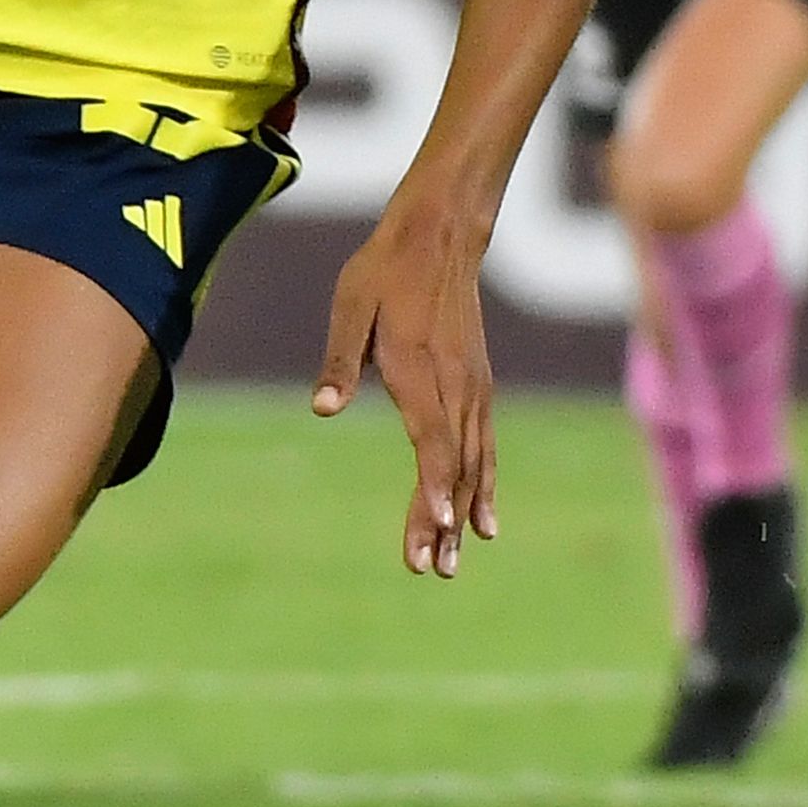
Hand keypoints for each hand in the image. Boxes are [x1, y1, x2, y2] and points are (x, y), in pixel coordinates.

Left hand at [315, 203, 499, 577]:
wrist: (440, 236)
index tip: (439, 530)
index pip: (432, 440)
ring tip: (452, 563)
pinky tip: (483, 523)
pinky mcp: (479, 387)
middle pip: (453, 465)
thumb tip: (322, 408)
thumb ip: (340, 359)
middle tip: (430, 570)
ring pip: (474, 463)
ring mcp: (473, 388)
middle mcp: (454, 385)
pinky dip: (484, 487)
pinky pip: (485, 447)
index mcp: (420, 368)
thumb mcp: (351, 305)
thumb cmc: (385, 270)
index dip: (435, 488)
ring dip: (463, 514)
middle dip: (442, 520)